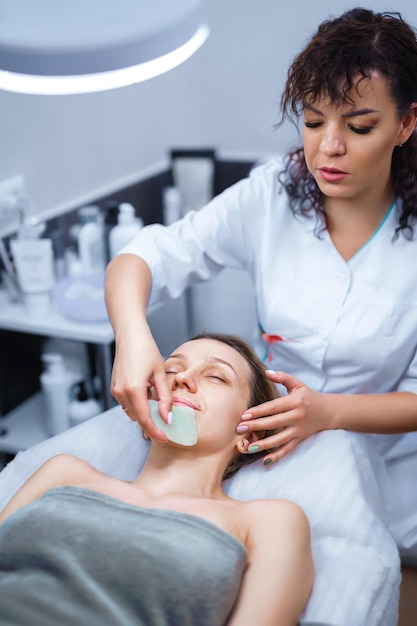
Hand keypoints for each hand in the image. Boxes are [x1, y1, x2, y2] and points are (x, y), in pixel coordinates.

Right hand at [110, 326, 171, 440]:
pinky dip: (138, 405)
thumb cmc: (146, 350)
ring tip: (158, 406)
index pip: (145, 419)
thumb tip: (168, 418)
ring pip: (132, 412)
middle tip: (166, 426)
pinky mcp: (114, 388)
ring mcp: (115, 391)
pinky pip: (127, 404)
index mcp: (133, 389)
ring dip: (145, 414)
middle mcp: (121, 393)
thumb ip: (165, 398)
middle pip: (138, 418)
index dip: (155, 431)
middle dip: (152, 424)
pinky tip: (148, 396)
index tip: (165, 437)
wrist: (130, 336)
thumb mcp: (160, 374)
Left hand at [237, 371, 330, 463]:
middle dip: (256, 426)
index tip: (244, 415)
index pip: (274, 407)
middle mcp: (297, 416)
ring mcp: (299, 430)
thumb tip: (266, 372)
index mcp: (295, 401)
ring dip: (264, 444)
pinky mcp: (300, 439)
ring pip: (280, 439)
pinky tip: (265, 461)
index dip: (258, 411)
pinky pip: (288, 449)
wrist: (329, 411)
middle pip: (273, 423)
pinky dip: (277, 456)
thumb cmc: (309, 396)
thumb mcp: (297, 384)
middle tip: (239, 429)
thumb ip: (282, 377)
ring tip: (249, 447)